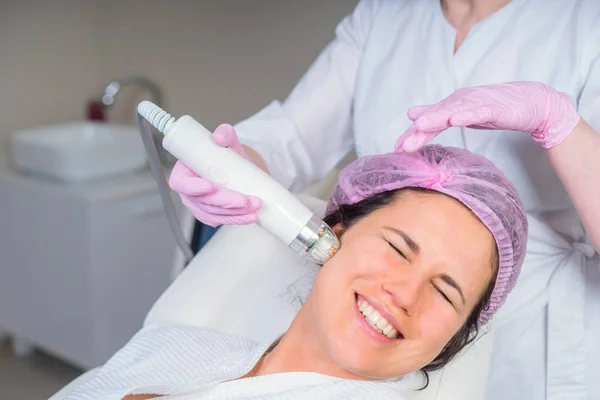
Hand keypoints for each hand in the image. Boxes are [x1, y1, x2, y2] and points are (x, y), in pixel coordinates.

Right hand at [168, 124, 261, 226]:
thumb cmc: (226, 155)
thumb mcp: (226, 141)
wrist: (238, 169)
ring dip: (235, 213)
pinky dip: (237, 220)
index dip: (192, 187)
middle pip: (202, 202)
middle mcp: (188, 191)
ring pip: (214, 214)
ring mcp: (199, 206)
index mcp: (184, 171)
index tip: (210, 187)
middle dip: (225, 203)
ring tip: (255, 206)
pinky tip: (250, 217)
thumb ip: (224, 134)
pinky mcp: (211, 215)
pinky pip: (221, 221)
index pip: (180, 182)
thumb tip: (220, 136)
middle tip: (247, 200)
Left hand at [395, 81, 580, 151]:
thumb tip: (412, 116)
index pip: (427, 122)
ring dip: (436, 117)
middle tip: (402, 144)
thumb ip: (437, 116)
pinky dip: (466, 114)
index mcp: (451, 106)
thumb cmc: (494, 109)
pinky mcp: (493, 106)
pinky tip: (455, 119)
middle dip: (418, 131)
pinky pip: (478, 111)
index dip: (412, 135)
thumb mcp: (461, 114)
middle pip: (435, 117)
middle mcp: (460, 101)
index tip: (396, 149)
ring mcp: (476, 103)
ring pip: (452, 111)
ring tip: (420, 125)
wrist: (530, 101)